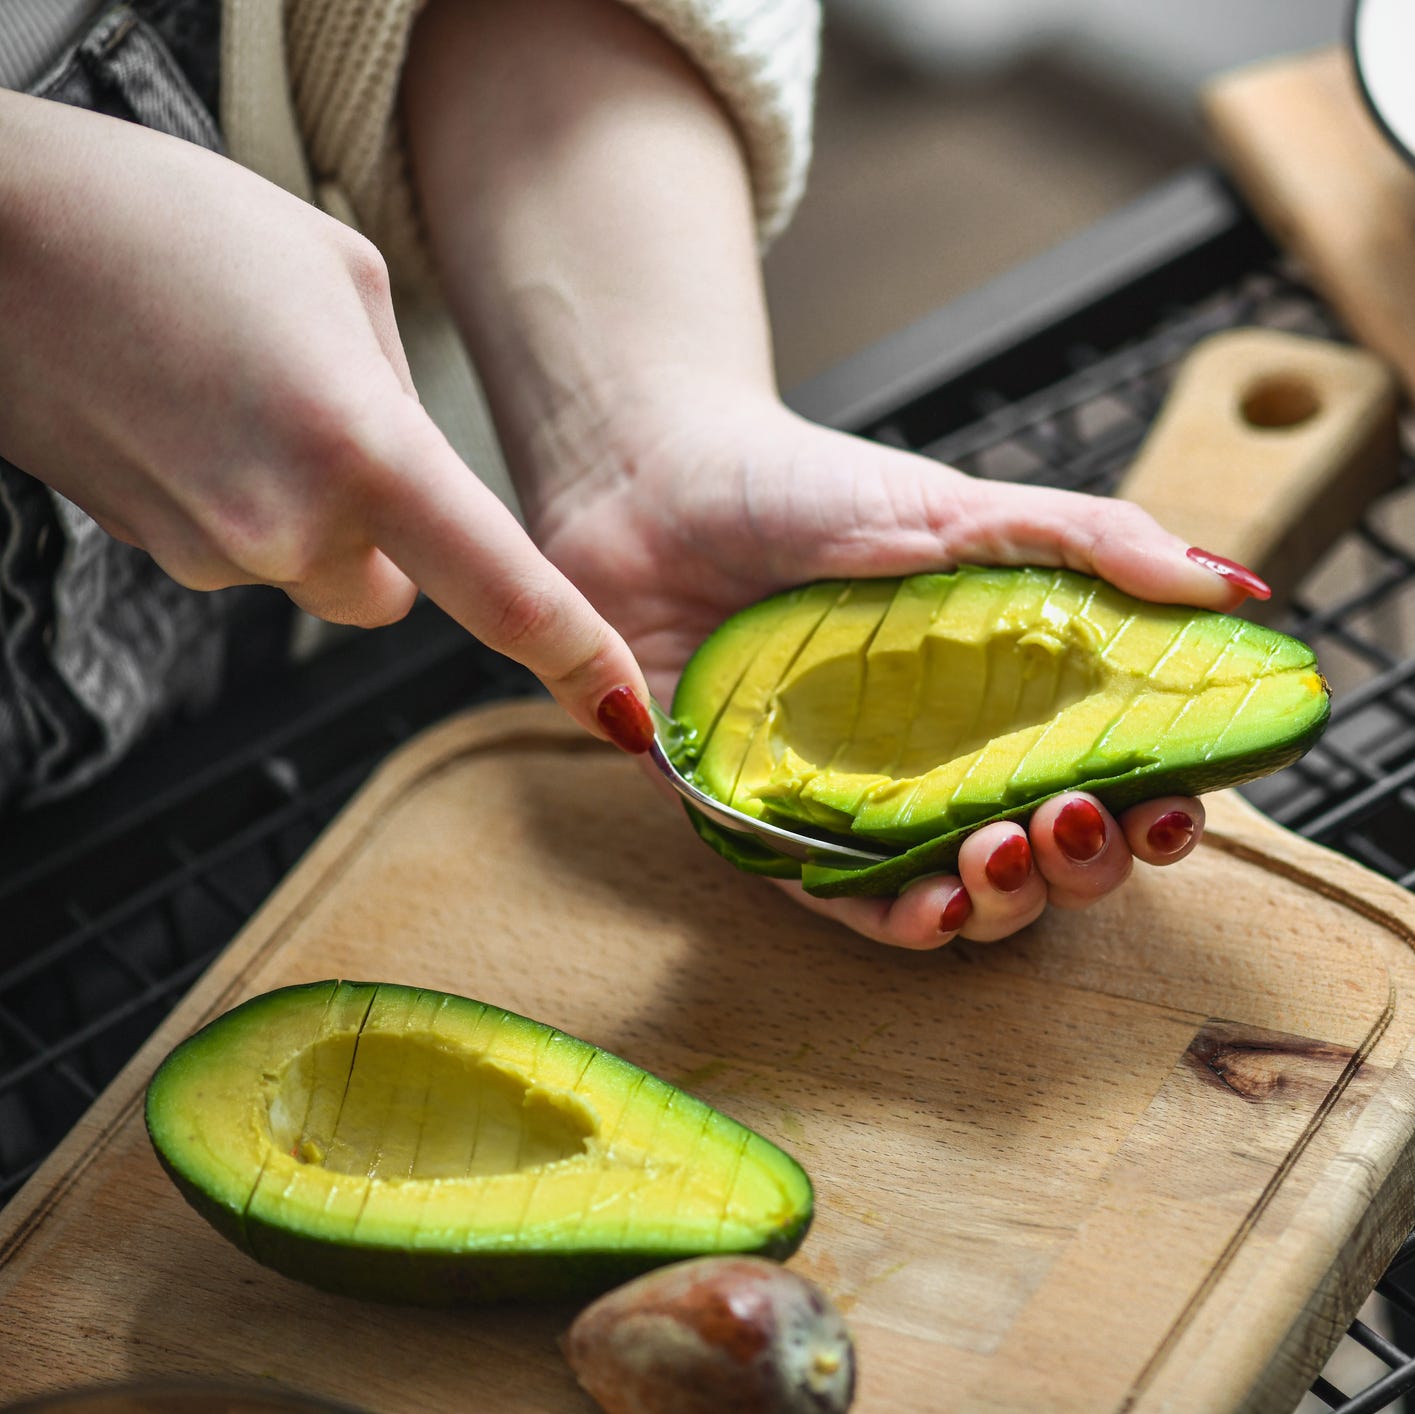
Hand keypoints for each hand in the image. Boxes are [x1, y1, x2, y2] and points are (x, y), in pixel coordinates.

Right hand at [0, 91, 647, 745]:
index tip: (623, 711)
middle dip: (394, 533)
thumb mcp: (342, 277)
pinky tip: (200, 415)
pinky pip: (247, 551)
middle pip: (398, 591)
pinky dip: (247, 501)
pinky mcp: (153, 556)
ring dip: (312, 507)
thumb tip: (414, 475)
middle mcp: (288, 530)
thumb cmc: (162, 224)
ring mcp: (210, 556)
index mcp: (364, 450)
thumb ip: (405, 403)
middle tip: (335, 419)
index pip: (504, 593)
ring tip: (245, 393)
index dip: (577, 659)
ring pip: (318, 570)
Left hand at [400, 0, 1245, 946]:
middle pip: (1039, 850)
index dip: (1149, 809)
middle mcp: (932, 757)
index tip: (1173, 806)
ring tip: (1007, 859)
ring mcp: (852, 797)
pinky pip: (835, 896)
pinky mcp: (764, 821)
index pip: (1099, 775)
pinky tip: (933, 910)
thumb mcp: (960, 507)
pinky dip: (890, 916)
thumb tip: (1236, 589)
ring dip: (999, 902)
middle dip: (1080, 865)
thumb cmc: (805, 487)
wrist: (655, 481)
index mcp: (993, 692)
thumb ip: (1089, 544)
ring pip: (951, 889)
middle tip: (1080, 825)